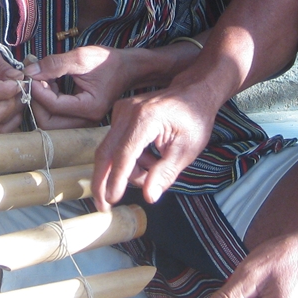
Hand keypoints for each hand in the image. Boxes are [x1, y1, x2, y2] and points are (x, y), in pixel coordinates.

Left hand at [28, 46, 129, 128]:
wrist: (128, 68)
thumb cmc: (108, 61)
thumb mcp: (81, 57)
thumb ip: (55, 64)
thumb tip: (29, 71)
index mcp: (90, 108)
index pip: (54, 106)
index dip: (38, 89)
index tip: (31, 72)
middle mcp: (87, 121)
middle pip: (48, 122)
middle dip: (36, 100)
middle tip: (35, 78)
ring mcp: (83, 121)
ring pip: (50, 122)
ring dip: (41, 101)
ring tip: (43, 78)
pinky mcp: (80, 117)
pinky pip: (56, 116)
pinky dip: (47, 100)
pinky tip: (50, 82)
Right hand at [90, 85, 218, 208]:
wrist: (194, 92)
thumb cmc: (194, 120)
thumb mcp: (186, 151)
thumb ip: (165, 174)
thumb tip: (149, 197)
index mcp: (145, 120)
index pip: (123, 155)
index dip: (116, 180)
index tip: (112, 201)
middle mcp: (128, 112)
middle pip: (106, 152)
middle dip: (103, 181)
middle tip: (104, 205)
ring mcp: (122, 111)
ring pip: (112, 150)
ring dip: (127, 170)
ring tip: (152, 174)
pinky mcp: (121, 113)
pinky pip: (117, 143)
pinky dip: (129, 159)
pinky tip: (149, 161)